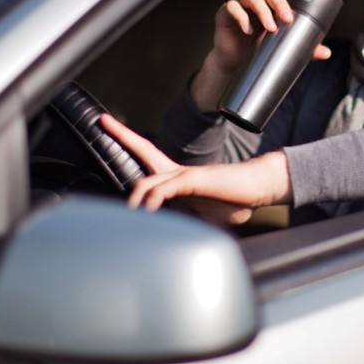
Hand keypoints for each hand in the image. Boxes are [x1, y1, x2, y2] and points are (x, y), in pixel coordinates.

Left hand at [100, 114, 292, 225]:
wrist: (260, 187)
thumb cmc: (236, 201)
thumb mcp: (207, 218)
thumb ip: (190, 225)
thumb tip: (180, 242)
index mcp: (178, 179)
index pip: (149, 156)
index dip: (130, 142)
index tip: (112, 129)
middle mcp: (178, 172)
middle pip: (144, 149)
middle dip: (122, 135)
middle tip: (102, 121)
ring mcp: (186, 175)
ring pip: (150, 179)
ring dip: (136, 194)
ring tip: (129, 212)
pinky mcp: (196, 181)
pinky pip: (168, 188)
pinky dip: (155, 198)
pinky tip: (148, 210)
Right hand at [190, 0, 332, 110]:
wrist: (235, 64)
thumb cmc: (260, 49)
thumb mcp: (284, 46)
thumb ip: (304, 47)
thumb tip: (326, 53)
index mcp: (269, 2)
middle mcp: (255, 0)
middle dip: (278, 2)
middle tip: (286, 18)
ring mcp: (240, 5)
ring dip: (262, 10)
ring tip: (270, 28)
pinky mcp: (225, 14)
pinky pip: (232, 8)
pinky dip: (241, 17)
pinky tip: (249, 30)